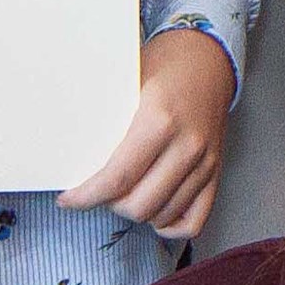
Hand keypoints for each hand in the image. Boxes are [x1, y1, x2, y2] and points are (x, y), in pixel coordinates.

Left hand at [61, 28, 235, 240]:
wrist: (207, 59)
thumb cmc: (161, 68)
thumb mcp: (126, 83)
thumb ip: (105, 121)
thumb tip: (69, 153)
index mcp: (159, 121)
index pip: (118, 178)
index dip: (86, 197)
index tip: (68, 200)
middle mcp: (186, 146)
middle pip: (139, 205)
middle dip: (109, 205)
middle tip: (97, 191)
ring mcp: (205, 162)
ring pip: (162, 216)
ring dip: (136, 212)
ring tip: (123, 194)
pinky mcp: (217, 172)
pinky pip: (194, 221)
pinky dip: (170, 225)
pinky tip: (154, 211)